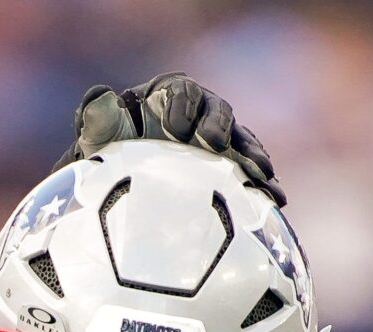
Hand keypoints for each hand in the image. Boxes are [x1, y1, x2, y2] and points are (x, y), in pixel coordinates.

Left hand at [66, 74, 283, 205]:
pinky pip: (251, 170)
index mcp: (169, 96)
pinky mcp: (231, 168)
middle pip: (217, 111)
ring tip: (260, 174)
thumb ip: (98, 117)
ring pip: (241, 140)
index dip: (181, 106)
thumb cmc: (112, 153)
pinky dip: (263, 183)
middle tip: (212, 146)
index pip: (182, 91)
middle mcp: (199, 113)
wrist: (125, 182)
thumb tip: (100, 95)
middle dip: (217, 127)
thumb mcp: (100, 137)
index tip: (173, 130)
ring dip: (252, 156)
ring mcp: (219, 141)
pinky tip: (275, 198)